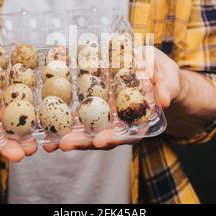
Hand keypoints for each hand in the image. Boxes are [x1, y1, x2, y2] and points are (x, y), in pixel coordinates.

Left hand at [44, 46, 179, 152]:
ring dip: (69, 136)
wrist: (155, 70)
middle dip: (83, 142)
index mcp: (139, 117)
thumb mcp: (169, 76)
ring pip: (88, 129)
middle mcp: (120, 120)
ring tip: (49, 142)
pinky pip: (80, 112)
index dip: (113, 138)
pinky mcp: (95, 103)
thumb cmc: (164, 74)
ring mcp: (107, 114)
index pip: (126, 133)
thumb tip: (164, 99)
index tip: (100, 142)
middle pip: (102, 136)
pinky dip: (65, 118)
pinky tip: (45, 121)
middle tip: (64, 145)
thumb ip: (167, 86)